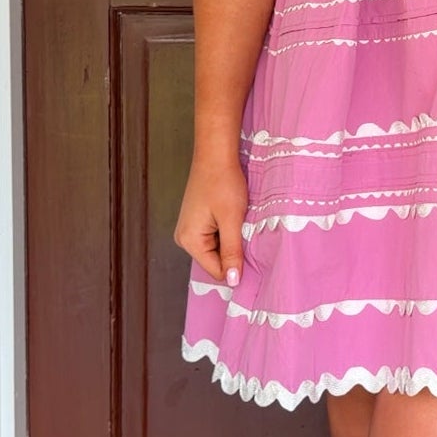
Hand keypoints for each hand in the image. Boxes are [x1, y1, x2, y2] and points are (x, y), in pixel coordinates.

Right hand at [174, 153, 248, 286]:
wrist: (216, 155)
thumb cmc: (223, 184)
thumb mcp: (232, 220)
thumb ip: (231, 252)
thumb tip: (233, 281)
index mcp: (189, 241)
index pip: (216, 271)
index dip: (236, 266)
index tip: (252, 253)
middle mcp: (184, 238)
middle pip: (215, 261)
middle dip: (233, 251)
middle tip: (244, 231)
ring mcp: (189, 229)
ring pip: (217, 249)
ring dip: (231, 240)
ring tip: (238, 221)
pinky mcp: (197, 221)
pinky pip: (215, 237)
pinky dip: (227, 231)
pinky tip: (233, 216)